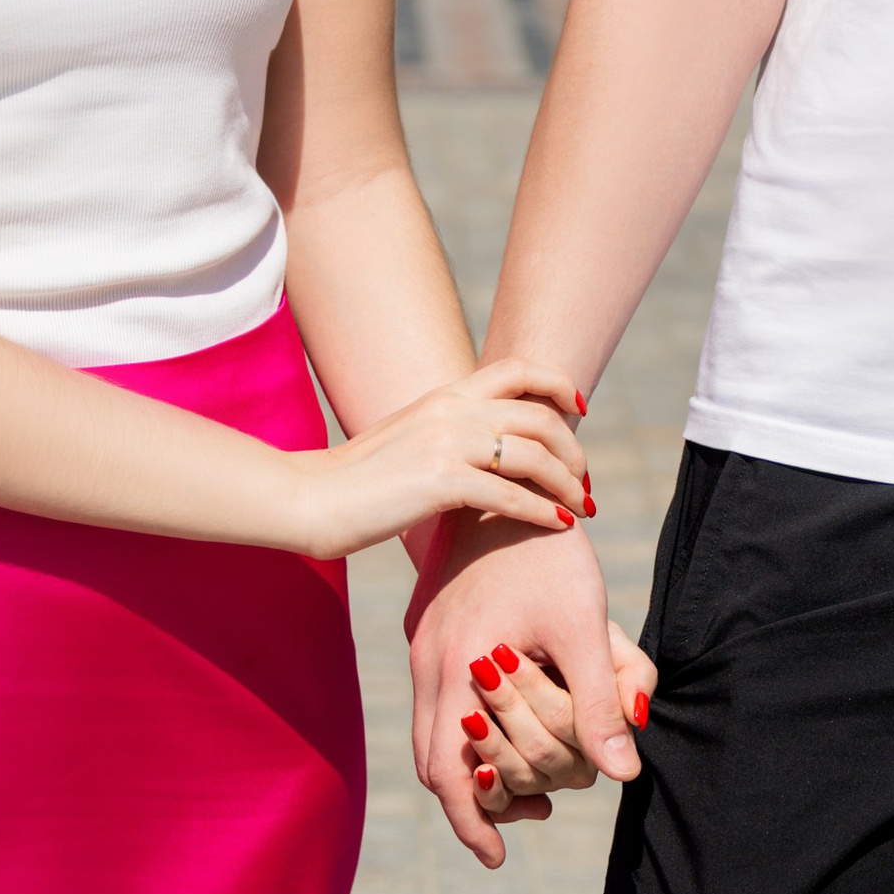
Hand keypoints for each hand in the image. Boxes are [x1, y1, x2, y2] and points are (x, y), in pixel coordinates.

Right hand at [293, 358, 588, 560]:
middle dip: (573, 449)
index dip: (558, 384)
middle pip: (539, 415)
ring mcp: (446, 442)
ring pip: (535, 454)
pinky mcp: (440, 481)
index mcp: (444, 395)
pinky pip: (511, 494)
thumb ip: (446, 433)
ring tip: (581, 508)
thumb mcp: (408, 440)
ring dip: (568, 484)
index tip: (579, 409)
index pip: (518, 368)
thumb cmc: (355, 481)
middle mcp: (451, 409)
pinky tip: (558, 526)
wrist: (309, 498)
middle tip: (584, 481)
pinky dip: (543, 510)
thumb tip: (483, 451)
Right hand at [408, 507, 640, 867]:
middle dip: (477, 803)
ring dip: (472, 766)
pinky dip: (466, 726)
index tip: (501, 856)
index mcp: (460, 667)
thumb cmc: (547, 545)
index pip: (451, 778)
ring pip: (430, 733)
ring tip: (527, 781)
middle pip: (434, 765)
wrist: (498, 467)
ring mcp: (421, 643)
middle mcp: (428, 662)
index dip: (476, 825)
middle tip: (529, 816)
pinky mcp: (426, 626)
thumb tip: (624, 776)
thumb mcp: (586, 622)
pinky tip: (510, 716)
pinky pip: (433, 698)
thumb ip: (602, 699)